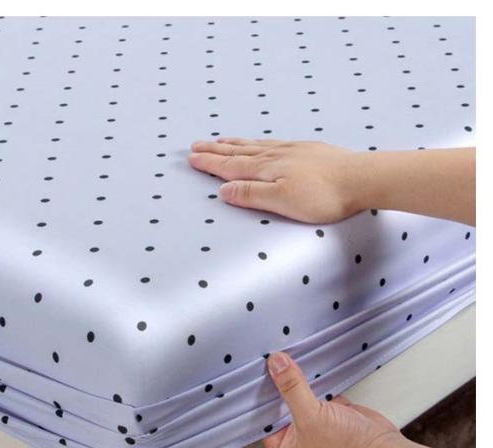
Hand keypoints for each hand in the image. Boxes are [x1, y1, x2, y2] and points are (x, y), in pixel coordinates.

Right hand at [189, 138, 366, 223]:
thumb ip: (251, 195)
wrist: (361, 178)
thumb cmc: (324, 195)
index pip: (230, 166)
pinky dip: (257, 142)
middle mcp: (275, 156)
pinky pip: (272, 143)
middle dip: (215, 150)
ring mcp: (291, 151)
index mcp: (266, 170)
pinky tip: (259, 143)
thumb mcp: (281, 201)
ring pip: (254, 145)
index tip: (192, 158)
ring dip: (233, 143)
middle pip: (238, 152)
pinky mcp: (306, 150)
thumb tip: (224, 191)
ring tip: (220, 140)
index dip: (209, 163)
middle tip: (196, 145)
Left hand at [262, 351, 400, 447]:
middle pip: (275, 400)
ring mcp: (309, 421)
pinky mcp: (325, 409)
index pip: (258, 412)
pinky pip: (311, 387)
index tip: (252, 367)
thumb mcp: (311, 417)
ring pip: (293, 392)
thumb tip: (276, 363)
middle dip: (274, 381)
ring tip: (283, 353)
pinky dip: (310, 377)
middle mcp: (291, 435)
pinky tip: (302, 361)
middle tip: (267, 356)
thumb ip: (291, 388)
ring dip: (292, 377)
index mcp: (279, 445)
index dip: (255, 391)